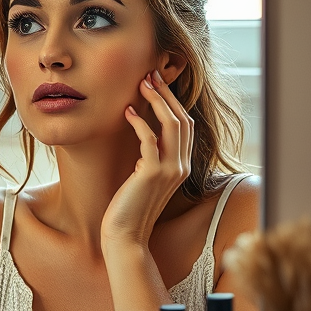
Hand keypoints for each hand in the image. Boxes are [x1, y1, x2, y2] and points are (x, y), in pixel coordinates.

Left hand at [101, 70, 192, 252]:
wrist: (125, 236)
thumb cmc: (129, 206)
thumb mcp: (144, 177)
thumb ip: (150, 157)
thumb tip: (144, 134)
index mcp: (181, 165)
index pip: (185, 125)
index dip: (173, 101)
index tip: (157, 83)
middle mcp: (181, 166)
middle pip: (182, 119)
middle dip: (167, 94)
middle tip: (150, 74)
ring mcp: (169, 170)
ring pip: (171, 125)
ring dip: (156, 101)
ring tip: (142, 84)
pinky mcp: (152, 174)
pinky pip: (150, 140)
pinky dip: (139, 123)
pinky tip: (127, 112)